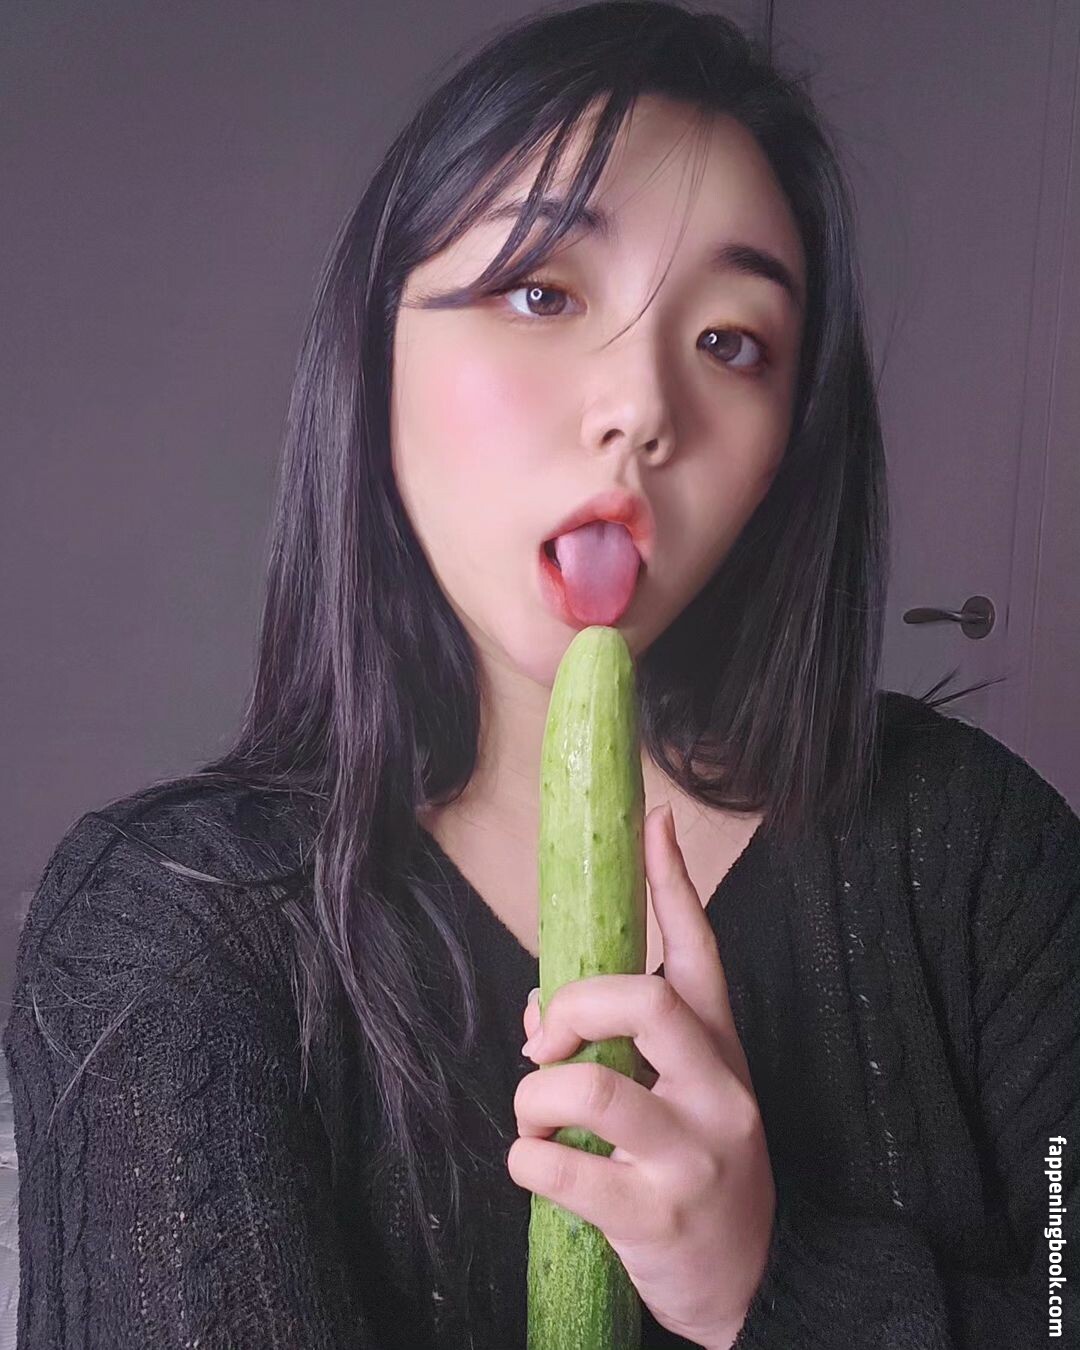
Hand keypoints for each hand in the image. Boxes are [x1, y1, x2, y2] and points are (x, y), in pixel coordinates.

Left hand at [508, 802, 775, 1349]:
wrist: (756, 1279)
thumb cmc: (700, 1168)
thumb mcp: (679, 1097)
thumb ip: (615, 1045)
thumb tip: (537, 1010)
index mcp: (720, 1050)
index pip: (701, 949)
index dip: (672, 881)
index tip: (652, 821)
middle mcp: (714, 1090)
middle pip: (645, 1000)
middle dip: (574, 1004)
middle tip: (547, 1040)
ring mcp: (690, 1153)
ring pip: (590, 1086)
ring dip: (533, 1096)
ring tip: (535, 1119)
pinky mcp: (654, 1216)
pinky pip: (561, 1168)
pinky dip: (525, 1159)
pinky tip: (536, 1167)